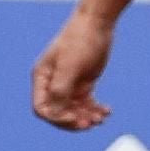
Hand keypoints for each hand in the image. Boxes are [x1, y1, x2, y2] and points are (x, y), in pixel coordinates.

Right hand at [31, 7, 114, 129]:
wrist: (96, 27)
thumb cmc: (79, 42)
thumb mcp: (69, 66)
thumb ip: (60, 89)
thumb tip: (54, 112)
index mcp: (42, 78)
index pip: (42, 108)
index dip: (57, 118)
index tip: (75, 117)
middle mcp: (53, 84)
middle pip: (59, 114)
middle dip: (74, 121)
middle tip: (91, 123)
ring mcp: (68, 86)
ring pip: (75, 111)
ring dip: (88, 117)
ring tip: (102, 116)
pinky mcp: (83, 86)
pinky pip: (87, 105)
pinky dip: (96, 110)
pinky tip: (107, 110)